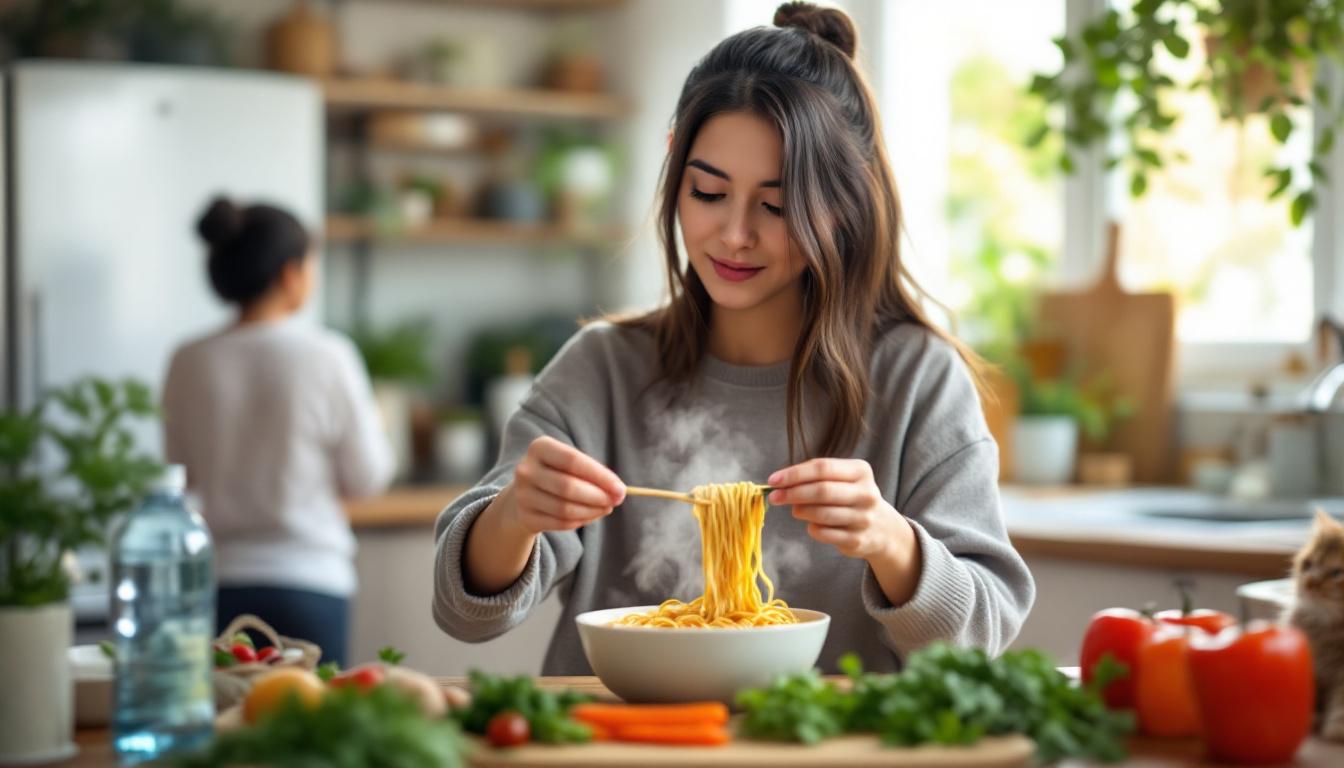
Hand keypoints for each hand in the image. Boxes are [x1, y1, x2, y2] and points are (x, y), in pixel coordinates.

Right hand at [502, 436, 625, 534]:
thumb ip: (593, 474)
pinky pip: (560, 523)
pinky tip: (589, 516)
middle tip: (615, 501)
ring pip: (564, 509)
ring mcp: (522, 495)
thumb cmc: (558, 474)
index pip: (573, 460)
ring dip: (592, 511)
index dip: (600, 476)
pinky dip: (580, 521)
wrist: (526, 494)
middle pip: (568, 487)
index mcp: (539, 448)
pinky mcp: (525, 517)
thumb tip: (619, 491)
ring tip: (605, 508)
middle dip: (598, 496)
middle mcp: (526, 470)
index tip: (620, 489)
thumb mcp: (571, 465)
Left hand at [766, 458, 911, 561]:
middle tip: (774, 497)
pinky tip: (812, 524)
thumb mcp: (842, 479)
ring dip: (800, 511)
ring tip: (795, 509)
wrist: (882, 528)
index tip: (773, 480)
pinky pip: (824, 533)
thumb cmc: (850, 497)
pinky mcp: (857, 540)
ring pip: (821, 514)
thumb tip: (779, 482)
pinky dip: (812, 528)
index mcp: (861, 471)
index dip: (794, 474)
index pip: (822, 468)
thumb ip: (814, 476)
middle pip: (822, 491)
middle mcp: (866, 494)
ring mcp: (863, 518)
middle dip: (793, 493)